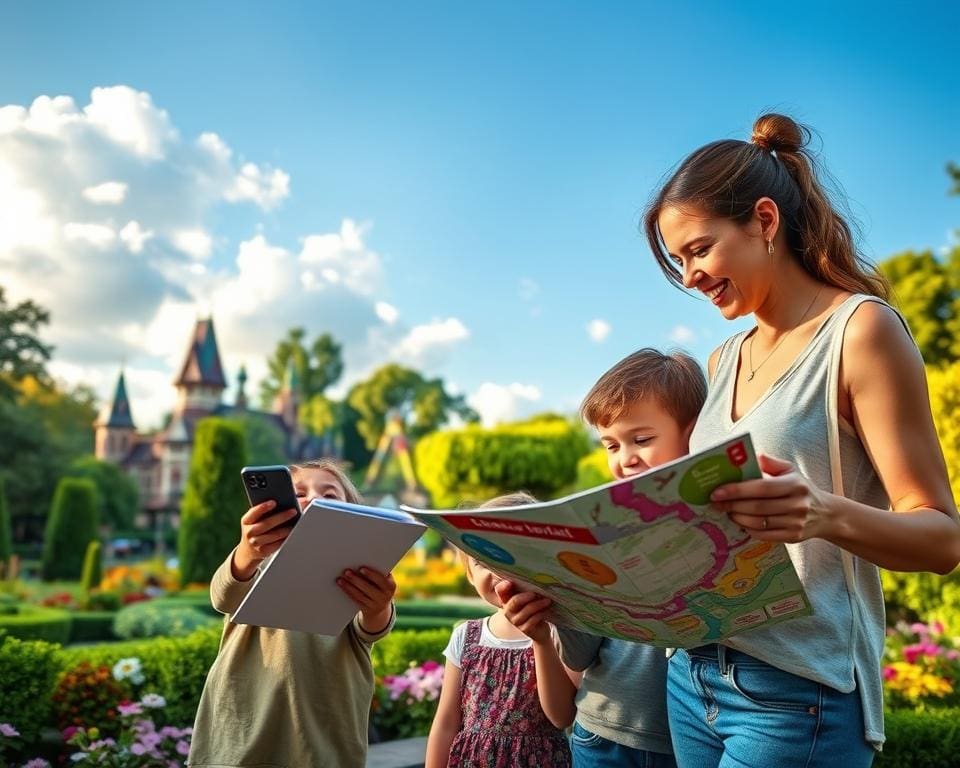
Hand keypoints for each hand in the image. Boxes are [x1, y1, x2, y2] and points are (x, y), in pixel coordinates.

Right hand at [232, 500, 299, 578]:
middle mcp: (249, 532)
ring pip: (274, 535)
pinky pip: (277, 544)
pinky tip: (292, 533)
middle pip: (266, 523)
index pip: (254, 512)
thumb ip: (268, 510)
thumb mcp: (257, 519)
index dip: (263, 507)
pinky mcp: (263, 551)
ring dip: (286, 529)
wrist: (249, 550)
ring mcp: (255, 543)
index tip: (274, 502)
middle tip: (293, 511)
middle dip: (281, 517)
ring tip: (296, 523)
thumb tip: (292, 501)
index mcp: (246, 520)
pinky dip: (286, 538)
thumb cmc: (258, 528)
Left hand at [338, 567, 396, 632]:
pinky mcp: (366, 610)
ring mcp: (375, 605)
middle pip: (368, 588)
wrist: (381, 607)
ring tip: (340, 579)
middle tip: (346, 571)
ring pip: (360, 595)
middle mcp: (385, 597)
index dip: (371, 574)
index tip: (361, 568)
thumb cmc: (381, 585)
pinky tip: (342, 586)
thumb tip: (362, 560)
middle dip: (356, 579)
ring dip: (349, 586)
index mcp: (391, 586)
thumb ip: (378, 571)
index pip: (381, 580)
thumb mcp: (384, 579)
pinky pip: (356, 600)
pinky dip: (348, 592)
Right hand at [495, 580, 552, 643]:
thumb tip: (532, 574)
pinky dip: (541, 613)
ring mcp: (516, 620)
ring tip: (547, 600)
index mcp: (506, 598)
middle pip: (514, 601)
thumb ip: (525, 586)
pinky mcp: (524, 629)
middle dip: (525, 596)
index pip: (500, 590)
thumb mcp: (528, 595)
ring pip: (527, 610)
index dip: (503, 586)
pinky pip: (533, 620)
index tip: (510, 582)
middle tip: (535, 593)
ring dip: (538, 604)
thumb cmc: (533, 606)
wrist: (539, 628)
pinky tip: (547, 610)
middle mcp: (508, 610)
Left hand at [710, 454, 832, 541]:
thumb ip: (771, 463)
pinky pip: (764, 535)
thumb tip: (750, 456)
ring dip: (737, 517)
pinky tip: (739, 522)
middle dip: (732, 505)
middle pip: (756, 506)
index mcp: (794, 484)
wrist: (827, 514)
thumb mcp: (791, 470)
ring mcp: (795, 522)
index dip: (737, 490)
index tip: (717, 491)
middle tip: (715, 502)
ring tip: (725, 511)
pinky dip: (748, 529)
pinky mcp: (793, 537)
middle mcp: (797, 504)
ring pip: (758, 522)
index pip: (761, 487)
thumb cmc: (801, 489)